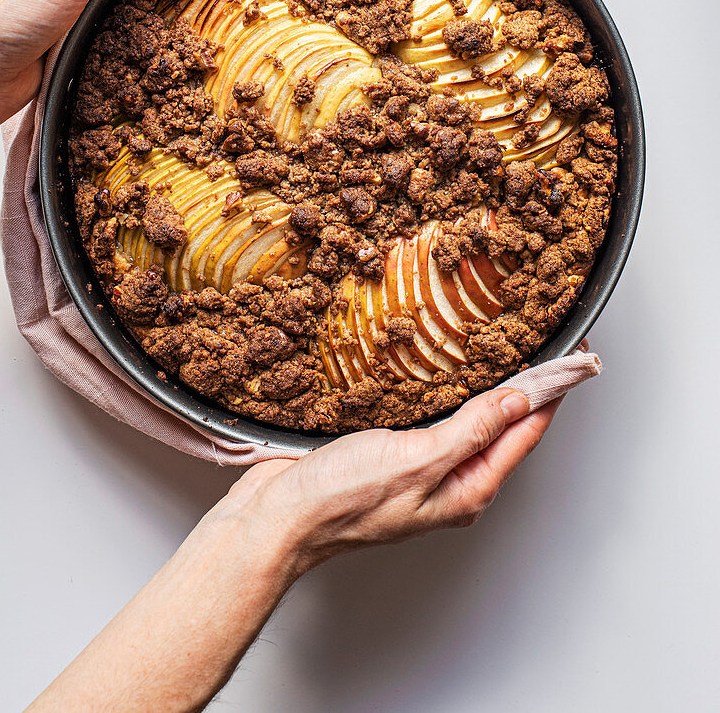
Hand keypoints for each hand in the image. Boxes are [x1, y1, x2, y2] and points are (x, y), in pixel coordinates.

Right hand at [29, 388, 560, 710]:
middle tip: (542, 334)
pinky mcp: (392, 450)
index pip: (527, 430)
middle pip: (503, 422)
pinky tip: (441, 365)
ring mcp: (422, 464)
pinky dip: (445, 387)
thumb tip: (519, 398)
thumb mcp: (417, 460)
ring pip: (469, 415)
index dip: (553, 390)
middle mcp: (451, 478)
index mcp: (468, 487)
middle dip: (525, 381)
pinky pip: (432, 414)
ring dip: (485, 380)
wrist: (278, 518)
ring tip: (504, 340)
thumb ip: (471, 429)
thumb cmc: (341, 502)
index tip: (574, 354)